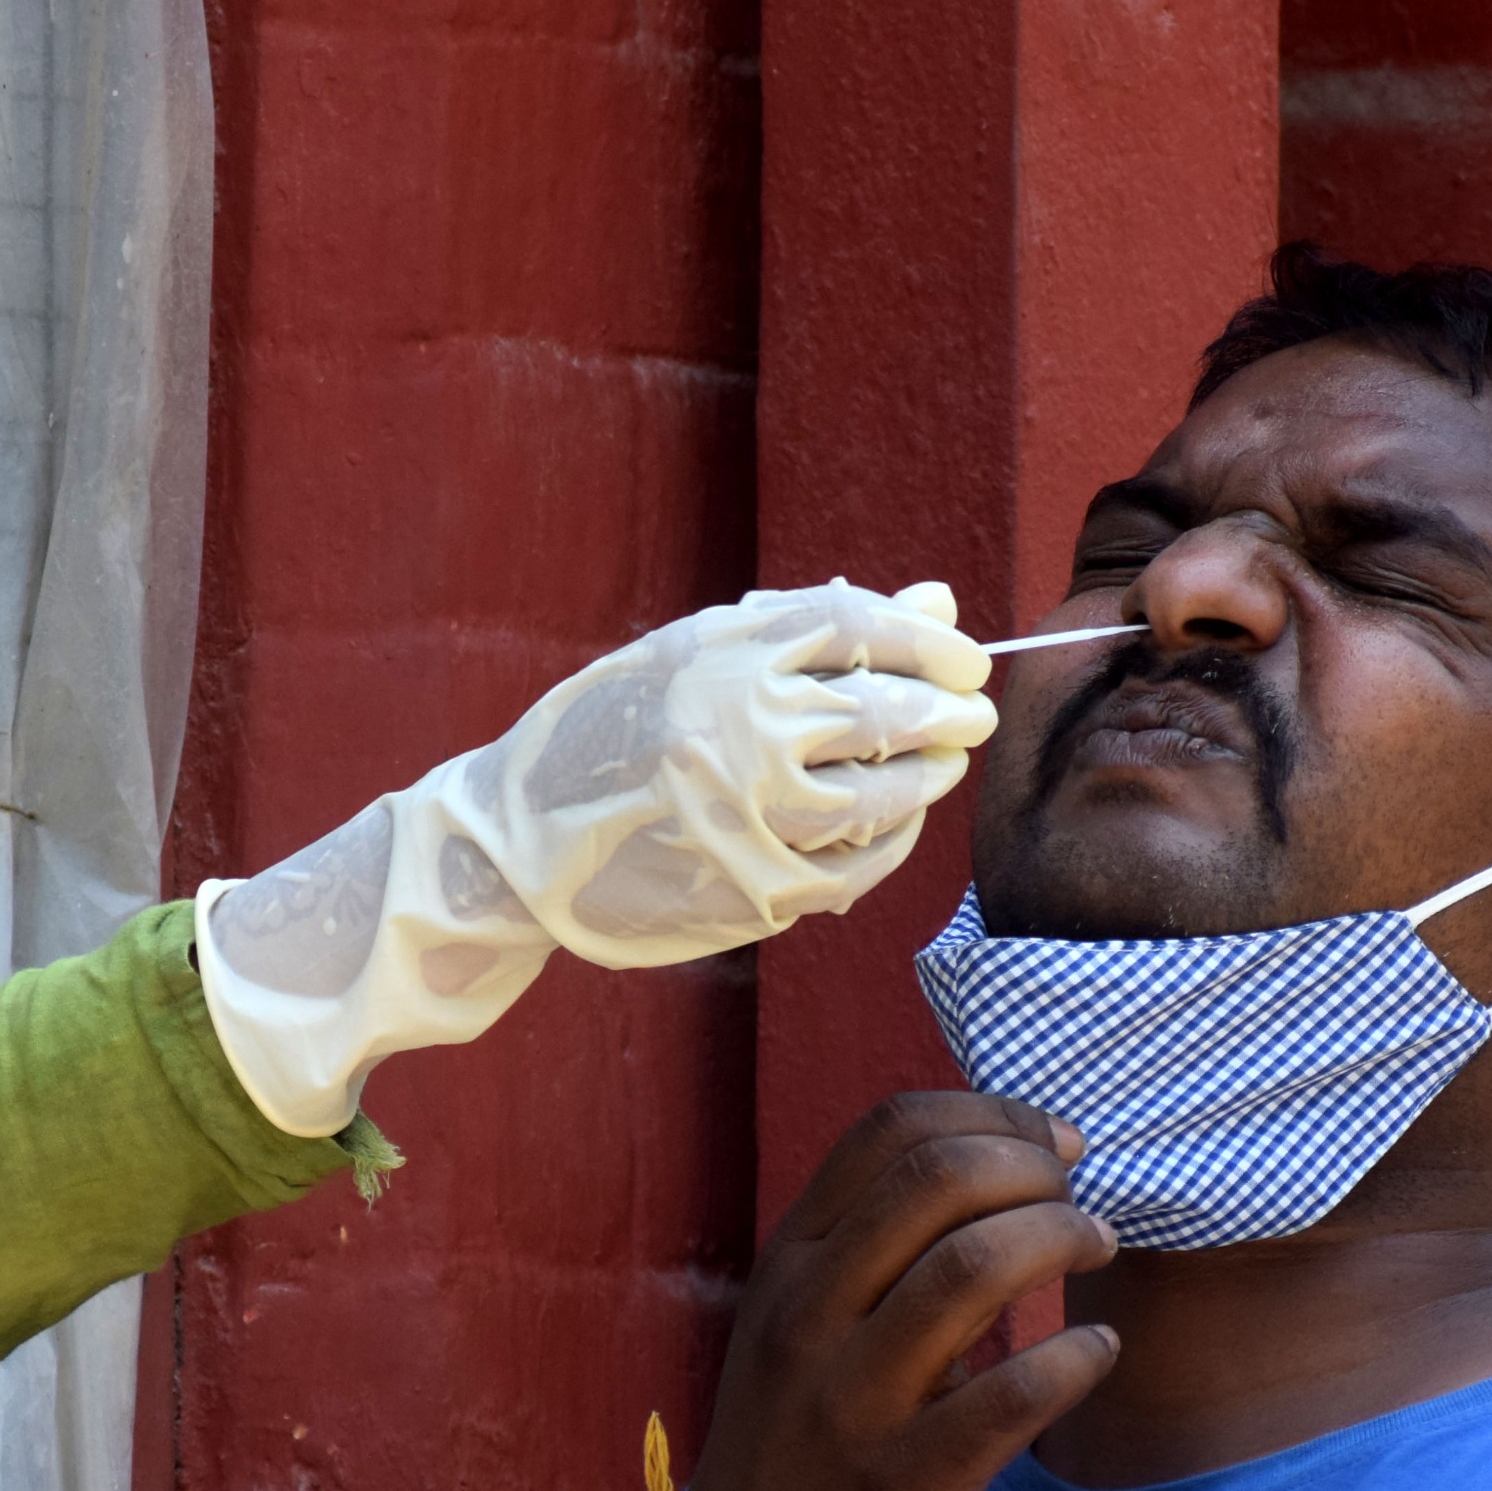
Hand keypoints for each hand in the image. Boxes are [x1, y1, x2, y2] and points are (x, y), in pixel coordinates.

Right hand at [196, 580, 1000, 1135]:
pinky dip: (891, 840)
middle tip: (974, 713)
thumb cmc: (614, 734)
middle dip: (947, 712)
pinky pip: (855, 865)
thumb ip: (812, 631)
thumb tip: (938, 601)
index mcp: (717, 657)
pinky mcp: (750, 889)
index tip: (964, 658)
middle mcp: (734, 732)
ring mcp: (744, 818)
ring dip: (926, 779)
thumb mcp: (695, 657)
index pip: (857, 627)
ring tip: (938, 765)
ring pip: (880, 797)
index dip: (928, 642)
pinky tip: (893, 822)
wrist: (517, 844)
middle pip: (882, 712)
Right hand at [671, 1093, 1121, 1490]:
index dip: (991, 1113)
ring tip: (1098, 1249)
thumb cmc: (799, 1441)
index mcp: (789, 1263)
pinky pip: (1009, 1397)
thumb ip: (875, 1244)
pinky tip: (1099, 1350)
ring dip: (1061, 1239)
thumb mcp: (802, 1322)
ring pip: (972, 1267)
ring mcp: (850, 1400)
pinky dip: (1076, 1358)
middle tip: (1078, 1198)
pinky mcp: (903, 1483)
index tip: (1053, 1140)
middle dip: (1034, 1167)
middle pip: (937, 1178)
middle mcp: (808, 1316)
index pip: (889, 1130)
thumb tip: (1000, 1159)